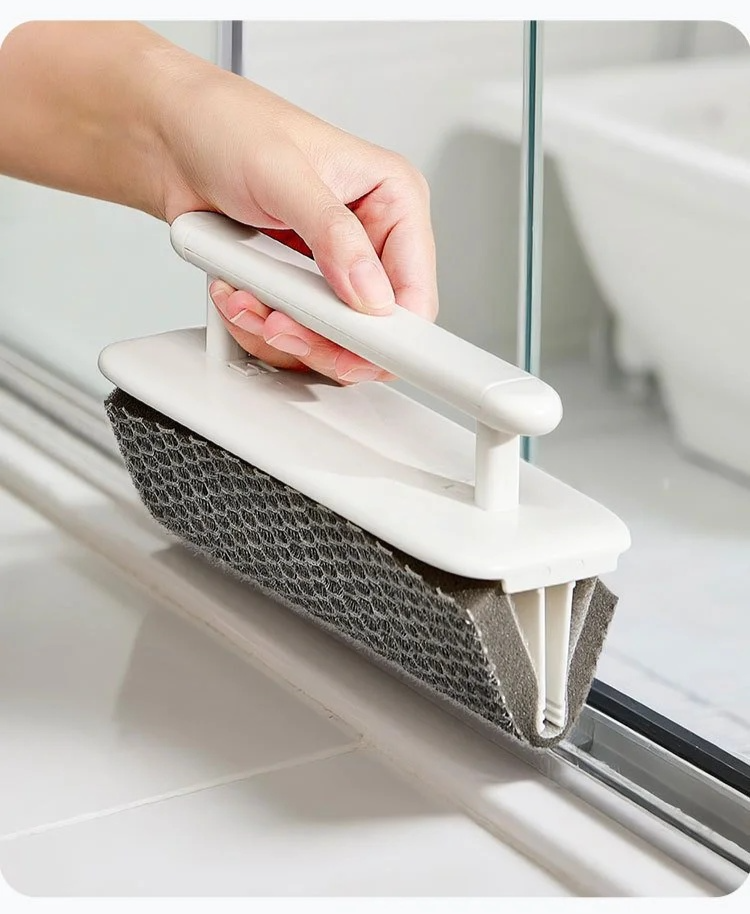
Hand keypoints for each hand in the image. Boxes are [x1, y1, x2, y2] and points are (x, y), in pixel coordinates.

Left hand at [158, 67, 437, 382]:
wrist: (169, 139)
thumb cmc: (225, 127)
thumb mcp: (282, 173)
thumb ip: (333, 234)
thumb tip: (370, 292)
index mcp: (393, 199)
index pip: (415, 291)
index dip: (388, 334)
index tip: (351, 350)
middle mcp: (371, 239)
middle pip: (373, 331)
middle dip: (321, 337)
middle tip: (280, 325)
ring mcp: (335, 270)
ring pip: (332, 343)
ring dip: (281, 333)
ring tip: (245, 296)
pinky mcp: (300, 289)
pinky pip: (295, 337)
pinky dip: (258, 327)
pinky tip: (237, 293)